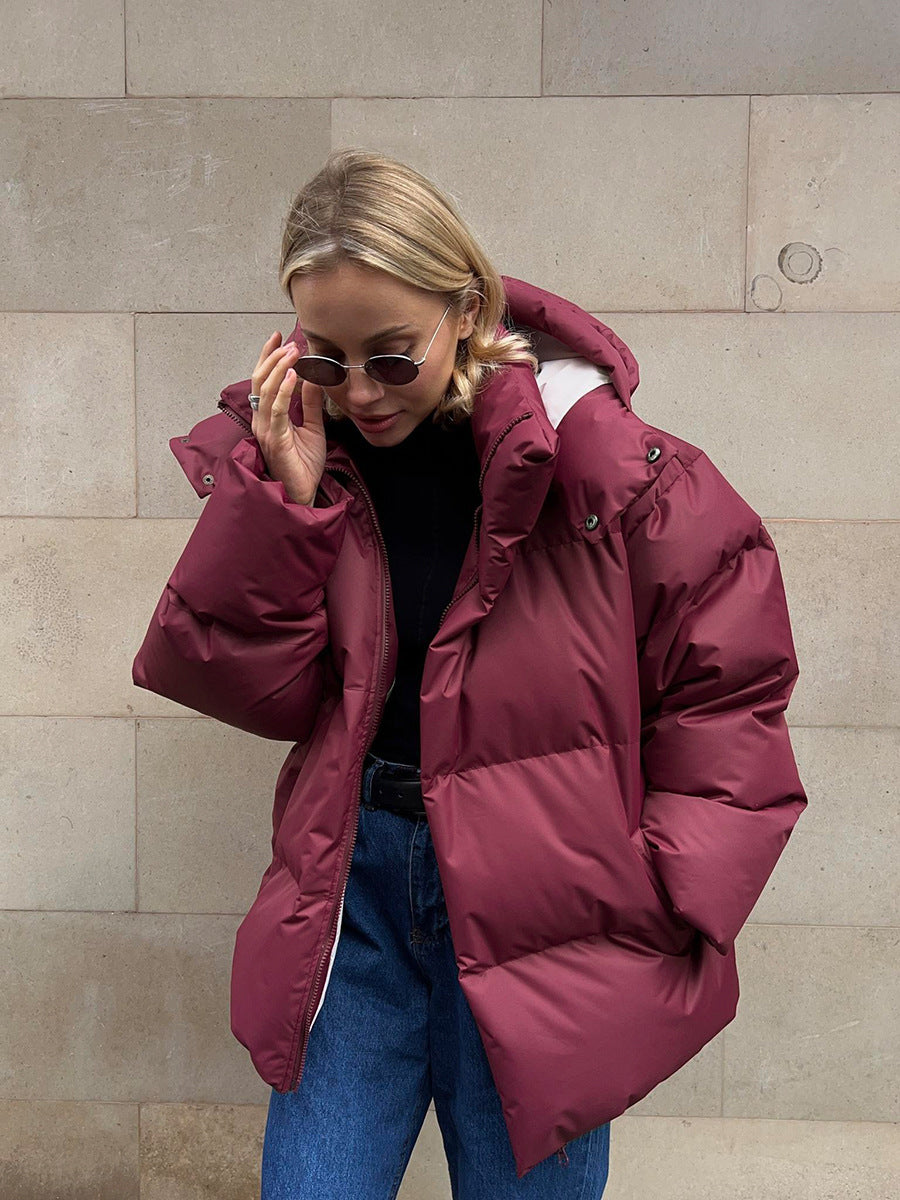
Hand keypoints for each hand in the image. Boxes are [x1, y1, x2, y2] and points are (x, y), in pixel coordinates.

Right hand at [249, 332, 327, 504]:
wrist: (303, 492)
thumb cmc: (304, 465)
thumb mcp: (313, 427)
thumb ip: (311, 403)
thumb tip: (314, 377)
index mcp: (267, 416)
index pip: (263, 380)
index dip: (267, 357)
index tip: (277, 337)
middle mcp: (261, 420)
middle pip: (259, 380)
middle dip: (273, 357)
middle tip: (289, 342)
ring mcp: (265, 430)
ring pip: (265, 390)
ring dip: (279, 368)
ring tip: (292, 353)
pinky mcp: (275, 439)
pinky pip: (276, 410)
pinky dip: (283, 391)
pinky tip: (294, 376)